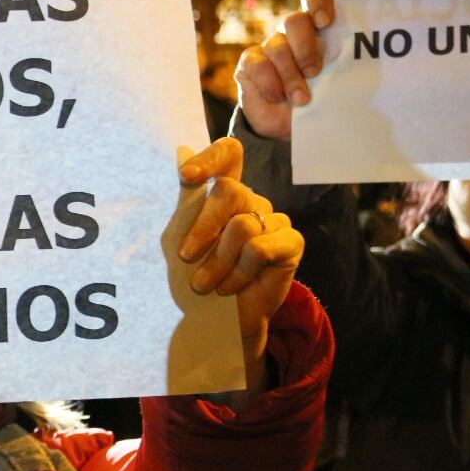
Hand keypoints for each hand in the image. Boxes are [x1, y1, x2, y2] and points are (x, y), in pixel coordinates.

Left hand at [177, 137, 303, 391]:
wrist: (213, 319)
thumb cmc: (194, 276)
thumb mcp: (178, 238)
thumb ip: (184, 201)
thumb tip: (181, 151)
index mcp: (225, 192)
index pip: (229, 154)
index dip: (211, 158)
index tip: (185, 177)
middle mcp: (252, 201)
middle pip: (230, 190)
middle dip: (203, 227)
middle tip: (186, 256)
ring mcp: (275, 220)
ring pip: (242, 225)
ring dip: (217, 261)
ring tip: (206, 283)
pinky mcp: (291, 243)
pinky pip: (260, 249)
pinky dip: (238, 272)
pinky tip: (230, 287)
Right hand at [234, 0, 334, 138]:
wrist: (290, 127)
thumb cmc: (322, 99)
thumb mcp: (339, 80)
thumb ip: (346, 63)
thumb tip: (364, 57)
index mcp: (319, 26)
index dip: (317, 0)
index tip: (325, 22)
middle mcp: (293, 32)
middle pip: (294, 20)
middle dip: (305, 48)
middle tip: (314, 72)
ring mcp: (269, 45)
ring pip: (277, 46)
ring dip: (290, 75)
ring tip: (301, 99)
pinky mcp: (249, 62)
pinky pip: (257, 63)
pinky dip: (269, 82)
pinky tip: (278, 97)